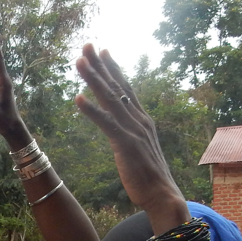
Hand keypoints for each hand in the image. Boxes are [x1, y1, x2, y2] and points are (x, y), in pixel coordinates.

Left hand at [74, 44, 183, 213]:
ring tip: (79, 62)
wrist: (163, 195)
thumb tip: (125, 130)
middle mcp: (139, 120)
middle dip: (100, 65)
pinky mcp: (126, 144)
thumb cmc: (150, 177)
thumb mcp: (140, 150)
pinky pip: (106, 123)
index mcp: (142, 120)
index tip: (102, 51)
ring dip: (93, 79)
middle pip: (116, 87)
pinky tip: (78, 98)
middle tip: (86, 45)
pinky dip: (92, 110)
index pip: (126, 89)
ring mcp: (134, 131)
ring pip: (110, 99)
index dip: (113, 69)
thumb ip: (133, 135)